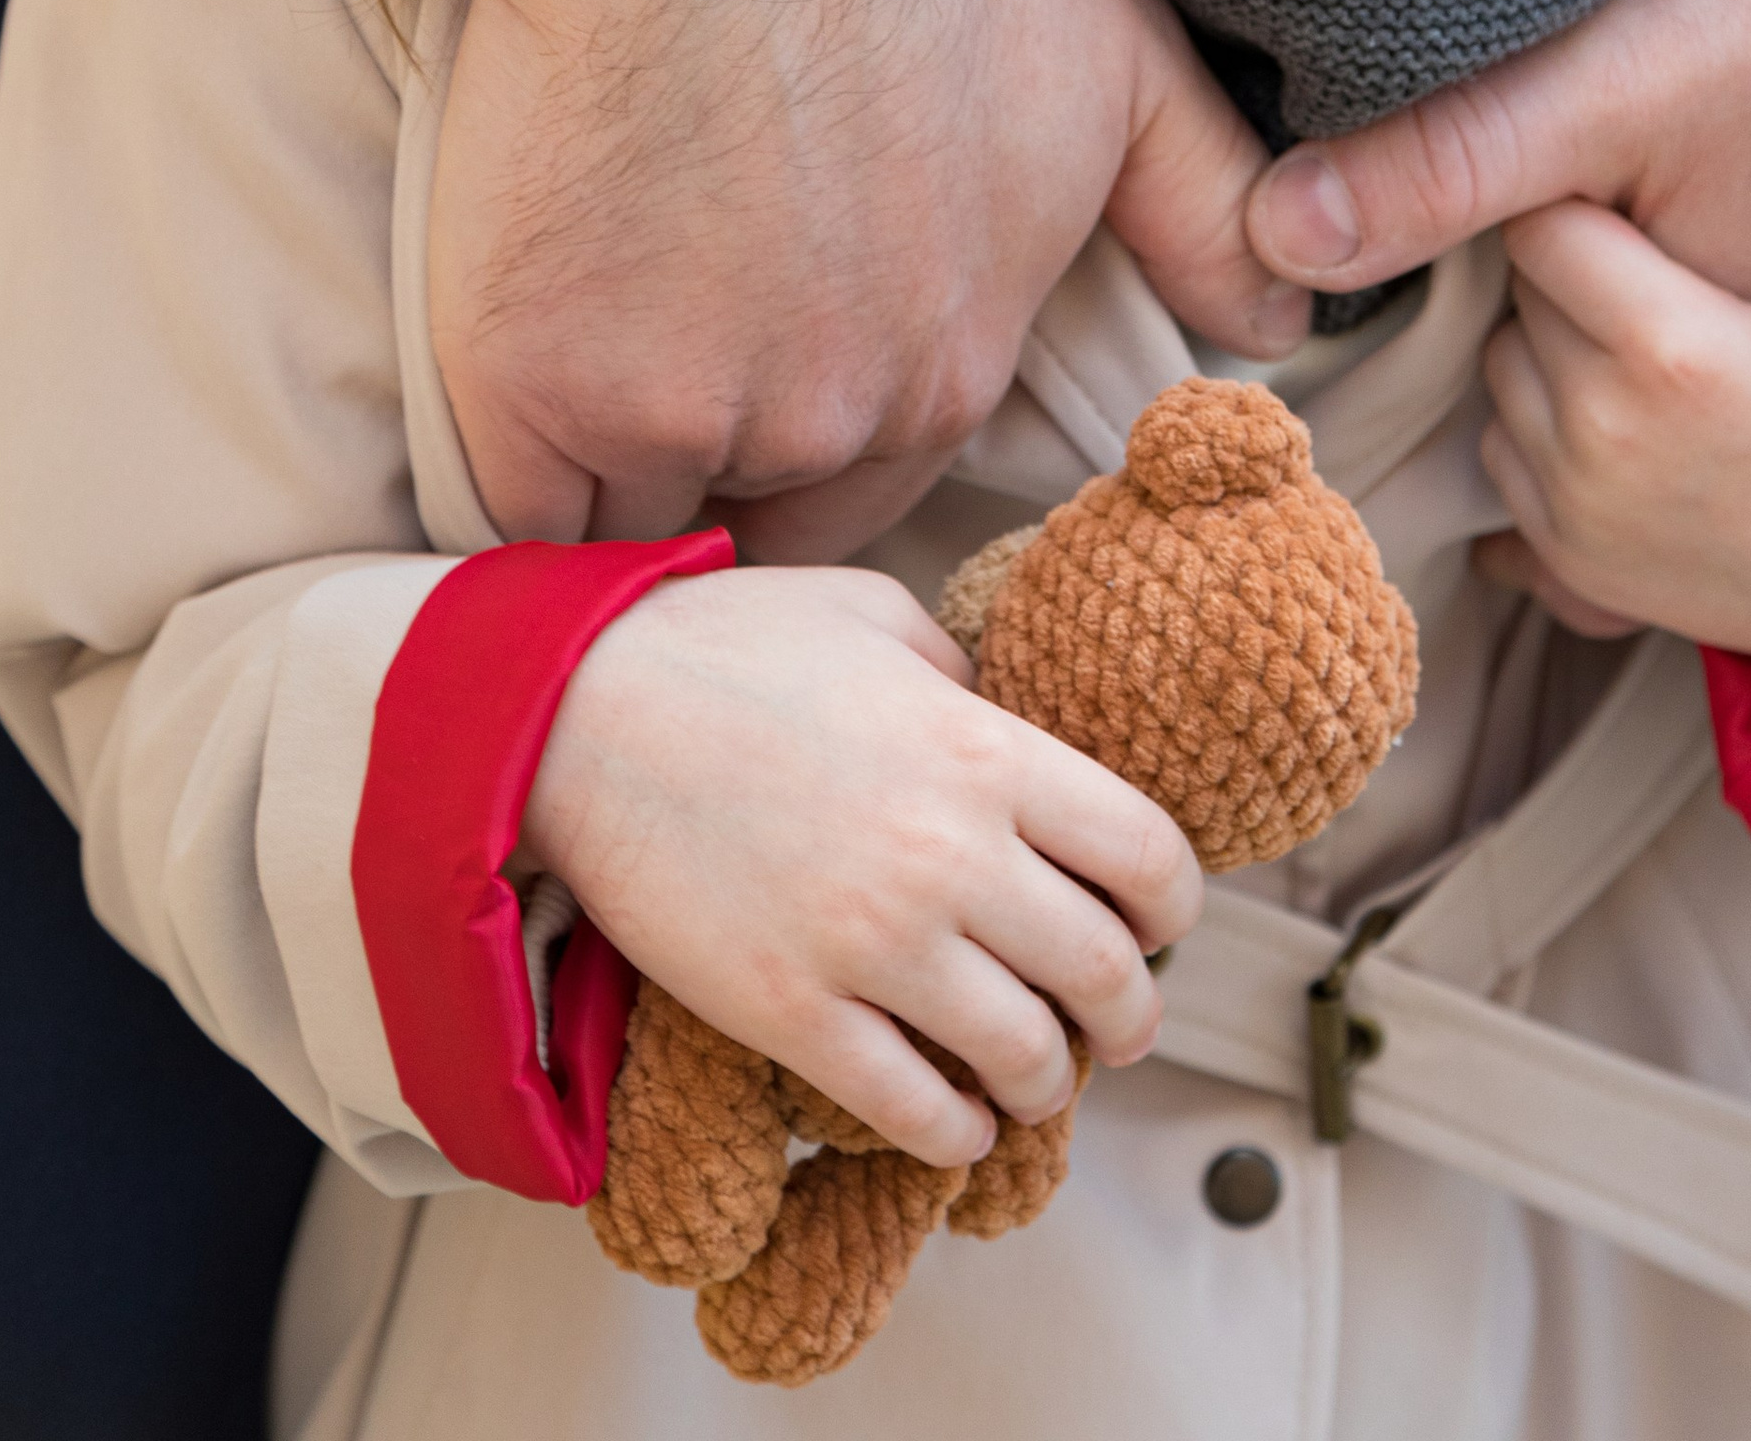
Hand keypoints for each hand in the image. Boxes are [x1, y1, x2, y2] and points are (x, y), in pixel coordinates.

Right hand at [433, 0, 1302, 547]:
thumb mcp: (1120, 56)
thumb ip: (1206, 203)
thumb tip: (1287, 329)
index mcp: (951, 369)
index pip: (861, 497)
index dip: (801, 438)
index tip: (755, 342)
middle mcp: (829, 421)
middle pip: (745, 514)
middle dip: (708, 453)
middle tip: (663, 317)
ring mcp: (676, 407)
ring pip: (627, 512)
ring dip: (603, 454)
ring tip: (583, 319)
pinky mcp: (534, 376)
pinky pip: (513, 508)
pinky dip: (513, 464)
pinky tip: (520, 356)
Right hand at [521, 563, 1199, 1163]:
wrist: (576, 714)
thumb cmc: (728, 645)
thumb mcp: (880, 618)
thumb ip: (965, 678)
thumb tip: (1011, 723)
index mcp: (985, 751)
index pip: (1147, 857)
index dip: (1174, 908)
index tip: (1158, 923)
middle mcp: (951, 856)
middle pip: (1106, 974)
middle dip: (1131, 1014)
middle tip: (1118, 1022)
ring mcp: (872, 944)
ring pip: (1022, 1059)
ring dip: (1047, 1081)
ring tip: (1036, 1074)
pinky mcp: (792, 1012)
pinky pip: (911, 1109)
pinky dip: (955, 1132)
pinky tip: (957, 1121)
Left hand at [1476, 78, 1750, 752]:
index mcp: (1676, 350)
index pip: (1539, 224)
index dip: (1582, 203)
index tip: (1639, 209)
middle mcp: (1604, 432)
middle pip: (1517, 296)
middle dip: (1571, 271)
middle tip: (1659, 276)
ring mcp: (1577, 507)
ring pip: (1499, 370)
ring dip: (1549, 347)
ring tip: (1650, 345)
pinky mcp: (1566, 562)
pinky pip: (1500, 450)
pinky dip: (1542, 425)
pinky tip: (1628, 415)